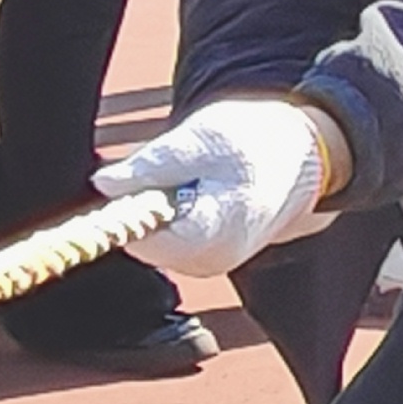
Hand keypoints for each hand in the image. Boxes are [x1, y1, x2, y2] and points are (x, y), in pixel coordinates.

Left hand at [95, 96, 333, 281]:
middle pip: (145, 242)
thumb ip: (153, 164)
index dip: (124, 208)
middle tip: (166, 168)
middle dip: (142, 205)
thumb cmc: (256, 142)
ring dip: (157, 209)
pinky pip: (169, 242)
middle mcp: (212, 261)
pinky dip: (171, 215)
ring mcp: (210, 264)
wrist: (300, 156)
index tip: (125, 179)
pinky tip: (196, 191)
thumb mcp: (201, 139)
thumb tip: (102, 183)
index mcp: (213, 231)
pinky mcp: (208, 259)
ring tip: (191, 176)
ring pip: (154, 241)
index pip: (141, 237)